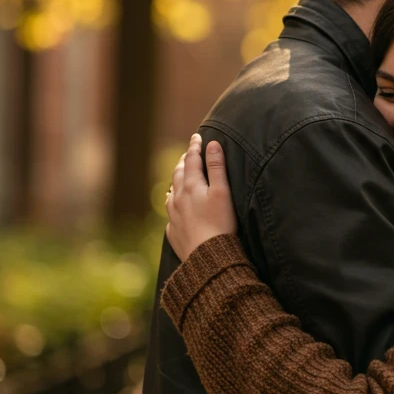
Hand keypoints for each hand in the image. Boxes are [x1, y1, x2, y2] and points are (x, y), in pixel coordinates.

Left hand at [165, 134, 237, 260]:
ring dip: (176, 181)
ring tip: (180, 176)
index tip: (197, 136)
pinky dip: (174, 203)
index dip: (195, 146)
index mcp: (190, 186)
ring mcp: (173, 216)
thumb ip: (216, 167)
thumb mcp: (222, 192)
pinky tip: (176, 206)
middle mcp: (177, 198)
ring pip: (171, 192)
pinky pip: (170, 213)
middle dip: (183, 161)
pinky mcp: (173, 231)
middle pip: (178, 174)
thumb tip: (212, 144)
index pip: (191, 160)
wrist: (208, 257)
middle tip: (188, 153)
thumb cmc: (221, 223)